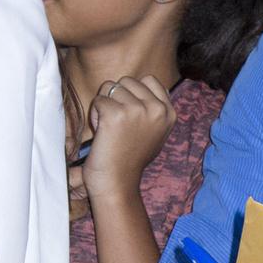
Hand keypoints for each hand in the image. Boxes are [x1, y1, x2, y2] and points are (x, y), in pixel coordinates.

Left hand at [82, 76, 175, 204]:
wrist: (117, 183)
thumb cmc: (129, 159)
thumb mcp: (153, 131)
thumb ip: (153, 108)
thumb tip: (142, 83)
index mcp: (169, 112)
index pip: (148, 80)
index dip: (132, 92)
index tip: (129, 114)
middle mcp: (157, 109)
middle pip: (126, 81)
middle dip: (116, 98)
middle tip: (117, 124)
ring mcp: (138, 110)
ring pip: (110, 87)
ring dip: (103, 105)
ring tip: (109, 129)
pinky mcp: (116, 115)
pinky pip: (98, 100)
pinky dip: (94, 115)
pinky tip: (101, 133)